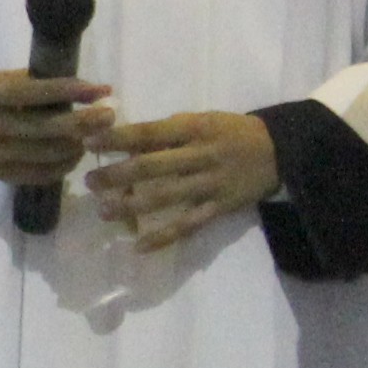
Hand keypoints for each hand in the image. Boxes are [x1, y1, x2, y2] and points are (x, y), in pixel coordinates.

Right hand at [0, 69, 111, 187]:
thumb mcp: (7, 79)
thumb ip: (40, 84)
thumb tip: (95, 90)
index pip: (33, 93)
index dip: (69, 91)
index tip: (101, 90)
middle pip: (44, 128)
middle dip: (83, 123)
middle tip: (109, 115)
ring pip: (47, 154)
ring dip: (78, 145)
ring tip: (97, 135)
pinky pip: (40, 174)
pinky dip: (64, 165)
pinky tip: (77, 152)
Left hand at [84, 110, 277, 250]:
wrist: (278, 151)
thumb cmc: (229, 132)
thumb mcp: (200, 120)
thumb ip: (166, 131)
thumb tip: (121, 138)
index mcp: (194, 128)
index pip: (150, 132)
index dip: (118, 138)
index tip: (89, 142)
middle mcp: (202, 155)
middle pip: (154, 166)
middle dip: (118, 175)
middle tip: (90, 182)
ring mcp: (211, 184)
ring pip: (166, 197)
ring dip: (132, 206)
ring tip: (104, 212)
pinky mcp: (220, 208)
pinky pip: (188, 225)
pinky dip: (163, 237)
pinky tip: (138, 246)